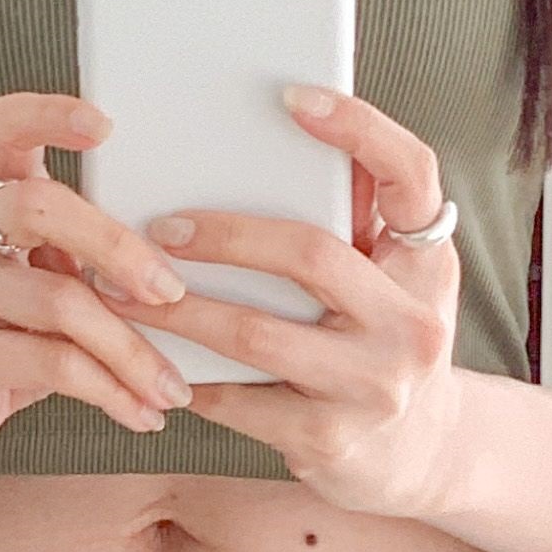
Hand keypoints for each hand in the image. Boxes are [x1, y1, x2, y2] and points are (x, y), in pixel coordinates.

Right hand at [0, 93, 196, 458]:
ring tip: (168, 386)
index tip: (105, 127)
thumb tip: (169, 274)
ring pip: (60, 300)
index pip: (8, 129)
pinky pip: (52, 363)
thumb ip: (79, 264)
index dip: (52, 116)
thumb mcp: (34, 285)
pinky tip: (138, 411)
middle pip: (42, 208)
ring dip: (130, 349)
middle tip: (172, 292)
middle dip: (118, 249)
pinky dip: (109, 391)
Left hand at [150, 87, 465, 519]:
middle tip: (161, 230)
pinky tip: (152, 359)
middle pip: (310, 254)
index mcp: (428, 261)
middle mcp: (411, 323)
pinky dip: (190, 378)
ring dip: (179, 312)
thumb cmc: (385, 341)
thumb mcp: (393, 276)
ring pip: (255, 335)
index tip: (293, 98)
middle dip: (224, 236)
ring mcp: (371, 387)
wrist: (418, 454)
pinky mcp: (326, 439)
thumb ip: (355, 215)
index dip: (359, 127)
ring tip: (123, 296)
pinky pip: (239, 401)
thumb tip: (285, 140)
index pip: (411, 172)